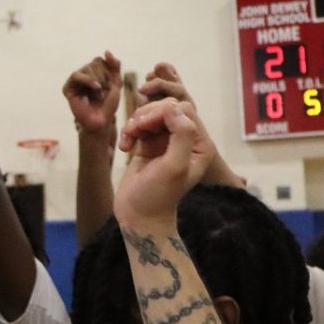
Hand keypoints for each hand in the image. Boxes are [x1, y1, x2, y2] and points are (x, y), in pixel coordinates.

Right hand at [63, 52, 121, 133]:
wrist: (100, 121)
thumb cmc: (108, 105)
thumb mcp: (116, 83)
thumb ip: (114, 66)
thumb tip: (106, 51)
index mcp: (93, 73)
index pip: (100, 60)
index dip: (108, 72)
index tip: (110, 86)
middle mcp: (83, 75)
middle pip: (95, 63)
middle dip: (104, 77)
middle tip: (103, 93)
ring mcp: (75, 81)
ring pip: (88, 68)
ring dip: (98, 82)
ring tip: (98, 95)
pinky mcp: (68, 88)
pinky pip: (77, 75)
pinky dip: (88, 80)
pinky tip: (95, 88)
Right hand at [132, 63, 244, 187]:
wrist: (138, 216)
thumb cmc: (158, 195)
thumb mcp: (174, 166)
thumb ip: (181, 134)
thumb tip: (173, 106)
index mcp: (200, 145)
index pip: (184, 110)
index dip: (163, 112)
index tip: (145, 127)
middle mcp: (186, 141)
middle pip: (167, 108)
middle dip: (147, 116)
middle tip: (134, 131)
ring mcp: (167, 142)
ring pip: (151, 114)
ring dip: (135, 123)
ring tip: (127, 140)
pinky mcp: (149, 145)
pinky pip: (139, 125)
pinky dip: (129, 131)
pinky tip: (124, 147)